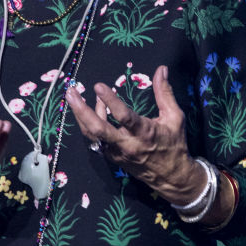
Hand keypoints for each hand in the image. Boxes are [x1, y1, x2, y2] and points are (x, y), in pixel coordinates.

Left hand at [66, 65, 204, 205]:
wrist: (171, 177)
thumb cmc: (174, 144)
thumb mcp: (174, 117)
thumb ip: (164, 92)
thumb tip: (162, 69)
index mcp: (144, 133)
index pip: (123, 116)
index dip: (110, 100)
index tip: (98, 86)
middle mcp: (127, 144)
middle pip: (98, 129)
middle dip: (81, 110)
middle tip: (70, 93)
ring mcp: (116, 152)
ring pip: (92, 134)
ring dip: (81, 115)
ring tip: (73, 96)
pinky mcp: (112, 156)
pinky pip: (96, 139)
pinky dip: (90, 123)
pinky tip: (91, 110)